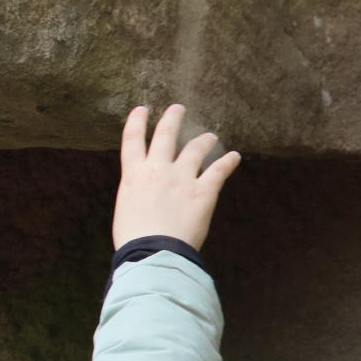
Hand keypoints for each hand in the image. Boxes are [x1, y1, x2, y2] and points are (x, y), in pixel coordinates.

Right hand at [111, 104, 240, 249]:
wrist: (153, 252)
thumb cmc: (133, 238)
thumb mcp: (126, 209)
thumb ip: (137, 195)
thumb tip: (145, 196)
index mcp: (133, 175)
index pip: (132, 140)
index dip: (136, 122)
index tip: (141, 109)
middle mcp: (157, 169)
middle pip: (165, 135)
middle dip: (172, 119)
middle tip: (178, 108)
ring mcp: (182, 178)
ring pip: (194, 149)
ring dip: (203, 140)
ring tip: (210, 135)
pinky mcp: (203, 192)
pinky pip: (218, 171)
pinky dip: (228, 162)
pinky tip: (235, 156)